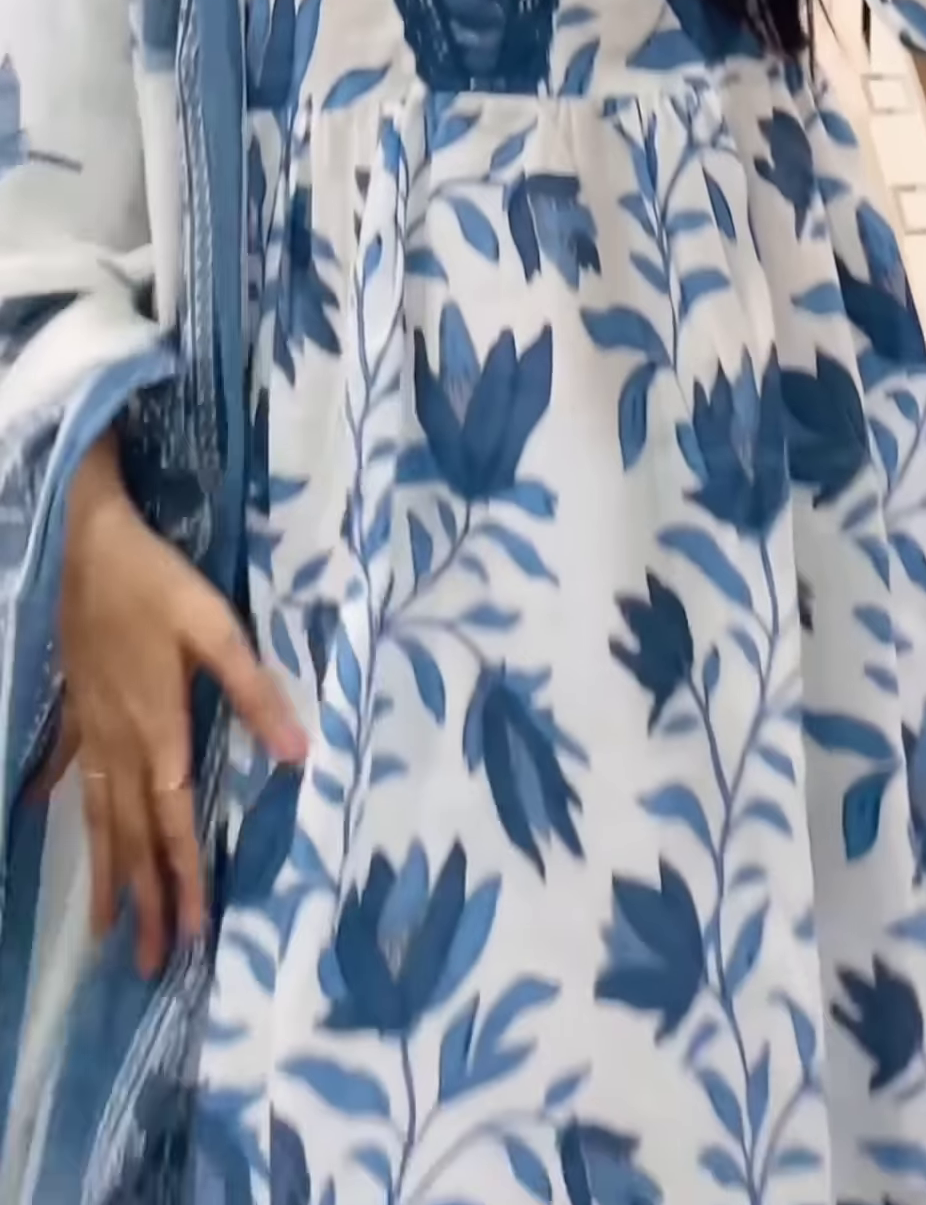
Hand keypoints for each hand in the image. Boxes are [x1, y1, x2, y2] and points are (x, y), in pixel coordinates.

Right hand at [41, 435, 306, 976]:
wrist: (83, 541)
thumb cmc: (154, 582)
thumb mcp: (215, 627)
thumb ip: (254, 690)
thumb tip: (297, 754)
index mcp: (158, 729)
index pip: (172, 822)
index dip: (183, 878)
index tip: (190, 937)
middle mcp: (119, 741)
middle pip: (130, 836)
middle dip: (143, 901)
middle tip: (147, 966)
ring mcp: (90, 725)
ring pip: (96, 815)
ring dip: (105, 872)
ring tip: (104, 929)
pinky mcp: (75, 702)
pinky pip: (67, 766)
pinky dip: (60, 797)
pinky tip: (46, 817)